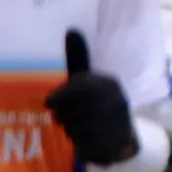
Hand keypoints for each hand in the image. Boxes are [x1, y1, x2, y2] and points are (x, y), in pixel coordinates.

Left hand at [42, 28, 139, 167]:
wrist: (121, 141)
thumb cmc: (98, 106)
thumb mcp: (88, 81)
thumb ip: (78, 58)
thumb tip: (71, 29)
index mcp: (109, 82)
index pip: (77, 88)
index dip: (59, 97)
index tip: (50, 103)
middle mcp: (115, 99)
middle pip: (72, 107)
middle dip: (62, 114)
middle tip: (63, 117)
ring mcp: (115, 122)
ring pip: (74, 125)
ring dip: (69, 128)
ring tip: (77, 126)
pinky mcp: (112, 141)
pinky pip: (81, 142)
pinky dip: (77, 141)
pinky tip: (84, 138)